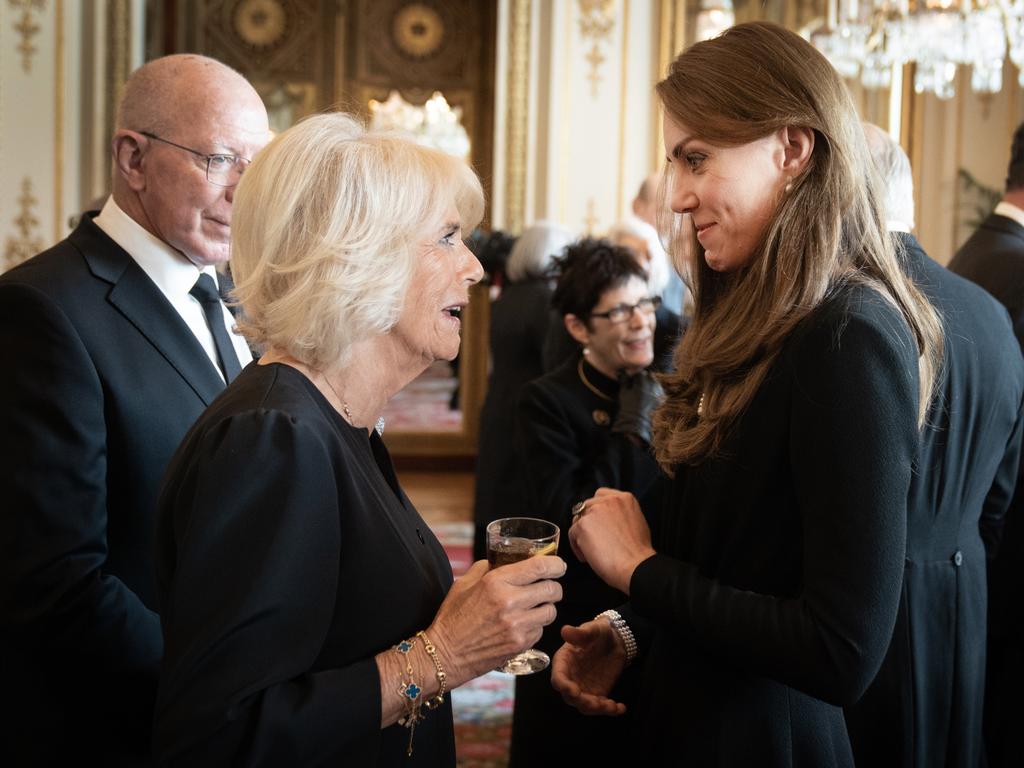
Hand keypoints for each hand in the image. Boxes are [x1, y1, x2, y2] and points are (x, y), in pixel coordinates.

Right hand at [426, 556, 565, 687]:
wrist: (445, 654)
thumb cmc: (453, 618)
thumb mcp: (465, 584)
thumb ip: (487, 568)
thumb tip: (506, 561)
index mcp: (495, 582)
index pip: (539, 567)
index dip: (555, 564)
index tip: (559, 565)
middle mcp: (509, 601)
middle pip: (551, 589)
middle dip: (554, 587)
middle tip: (550, 588)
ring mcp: (517, 625)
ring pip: (550, 611)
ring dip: (546, 607)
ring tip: (535, 608)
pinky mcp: (520, 644)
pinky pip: (540, 630)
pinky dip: (536, 626)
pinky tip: (523, 625)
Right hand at [551, 620, 626, 715]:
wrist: (615, 640)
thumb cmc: (598, 632)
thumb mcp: (591, 629)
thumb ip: (579, 633)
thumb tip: (564, 630)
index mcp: (564, 662)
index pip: (558, 677)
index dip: (564, 686)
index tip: (574, 691)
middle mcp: (571, 678)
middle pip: (570, 697)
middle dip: (582, 702)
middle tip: (596, 703)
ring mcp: (583, 688)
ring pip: (585, 706)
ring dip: (596, 709)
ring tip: (611, 706)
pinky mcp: (597, 694)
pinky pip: (600, 706)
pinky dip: (610, 709)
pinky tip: (621, 707)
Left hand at [570, 488, 654, 593]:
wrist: (635, 566)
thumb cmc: (638, 552)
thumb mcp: (636, 522)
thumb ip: (621, 514)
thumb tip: (608, 520)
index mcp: (624, 498)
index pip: (600, 495)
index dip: (596, 510)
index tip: (597, 524)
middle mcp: (609, 500)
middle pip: (587, 506)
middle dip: (588, 523)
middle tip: (594, 540)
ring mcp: (595, 511)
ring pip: (578, 520)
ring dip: (582, 534)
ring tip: (591, 551)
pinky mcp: (583, 525)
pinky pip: (572, 533)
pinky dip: (577, 547)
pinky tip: (587, 557)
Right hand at [612, 369, 662, 443]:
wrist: (636, 419)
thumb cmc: (628, 405)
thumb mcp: (624, 392)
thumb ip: (624, 380)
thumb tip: (623, 371)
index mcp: (642, 384)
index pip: (640, 373)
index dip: (636, 375)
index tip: (633, 379)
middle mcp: (651, 386)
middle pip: (649, 376)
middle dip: (644, 378)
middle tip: (638, 384)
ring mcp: (657, 392)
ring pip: (655, 382)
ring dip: (650, 383)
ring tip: (644, 389)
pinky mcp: (660, 398)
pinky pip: (659, 390)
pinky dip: (655, 390)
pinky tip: (649, 395)